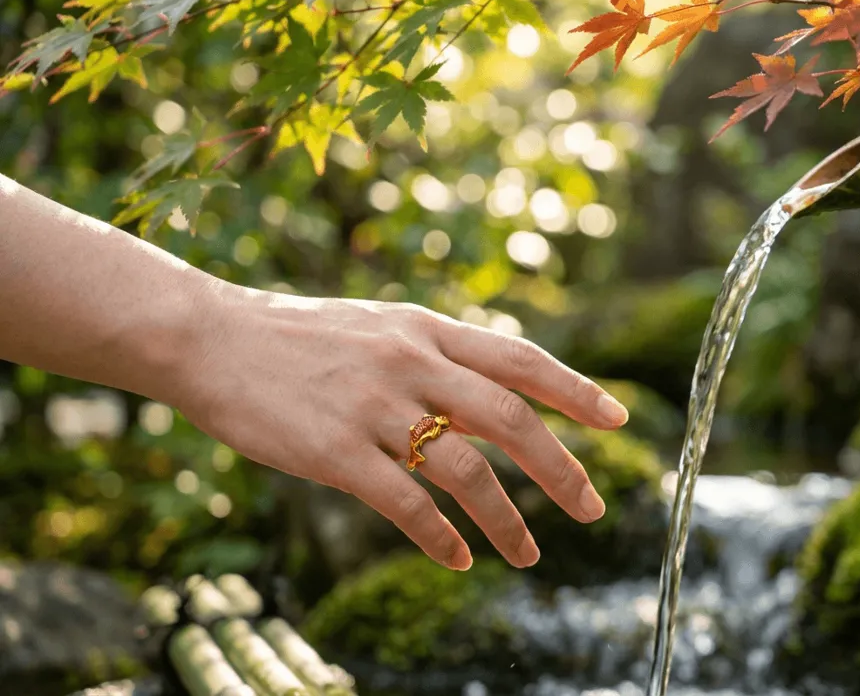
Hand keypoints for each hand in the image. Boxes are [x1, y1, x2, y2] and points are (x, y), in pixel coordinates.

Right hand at [171, 286, 628, 570]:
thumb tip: (504, 403)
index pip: (521, 359)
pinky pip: (406, 504)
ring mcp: (374, 406)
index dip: (575, 391)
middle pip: (512, 420)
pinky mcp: (334, 451)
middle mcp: (411, 363)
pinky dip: (440, 537)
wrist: (210, 338)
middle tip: (592, 509)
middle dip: (561, 470)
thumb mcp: (382, 331)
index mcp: (427, 330)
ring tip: (527, 556)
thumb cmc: (301, 340)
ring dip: (507, 520)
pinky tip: (457, 560)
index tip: (618, 420)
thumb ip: (441, 364)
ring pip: (466, 470)